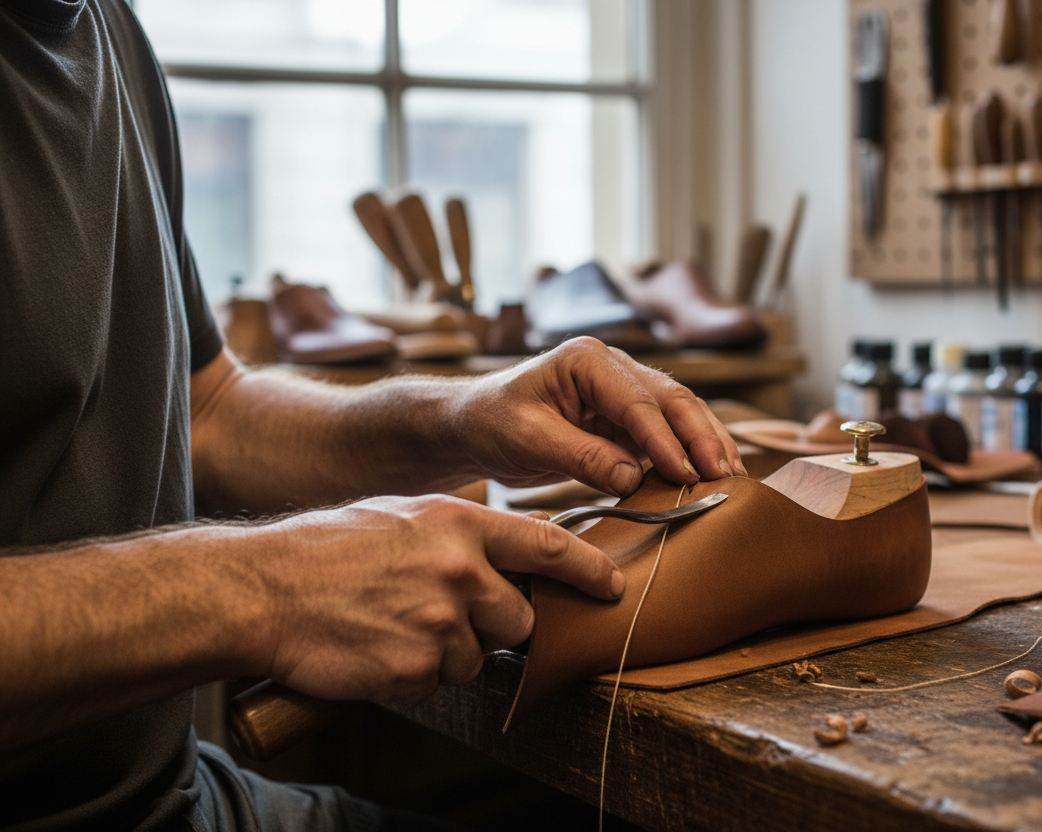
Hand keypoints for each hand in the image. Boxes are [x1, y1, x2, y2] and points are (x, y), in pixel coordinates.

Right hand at [253, 495, 623, 706]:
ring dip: (446, 651)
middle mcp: (460, 572)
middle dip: (497, 625)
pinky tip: (377, 646)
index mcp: (460, 525)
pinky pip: (437, 681)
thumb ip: (467, 529)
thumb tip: (528, 540)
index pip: (548, 547)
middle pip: (519, 618)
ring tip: (394, 624)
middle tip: (447, 614)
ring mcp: (440, 622)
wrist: (265, 589)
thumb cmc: (331, 548)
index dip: (588, 568)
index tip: (613, 584)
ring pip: (476, 656)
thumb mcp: (407, 515)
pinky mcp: (416, 668)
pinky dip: (414, 672)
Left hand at [454, 337, 746, 495]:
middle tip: (722, 474)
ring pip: (679, 413)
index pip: (638, 401)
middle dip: (701, 437)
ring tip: (731, 476)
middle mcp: (614, 368)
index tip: (684, 473)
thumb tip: (632, 478)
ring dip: (706, 443)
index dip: (664, 439)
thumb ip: (580, 456)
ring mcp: (624, 392)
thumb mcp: (527, 439)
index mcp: (587, 359)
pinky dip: (690, 454)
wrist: (474, 426)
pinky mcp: (626, 420)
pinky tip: (709, 476)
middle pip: (672, 399)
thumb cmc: (492, 422)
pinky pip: (667, 434)